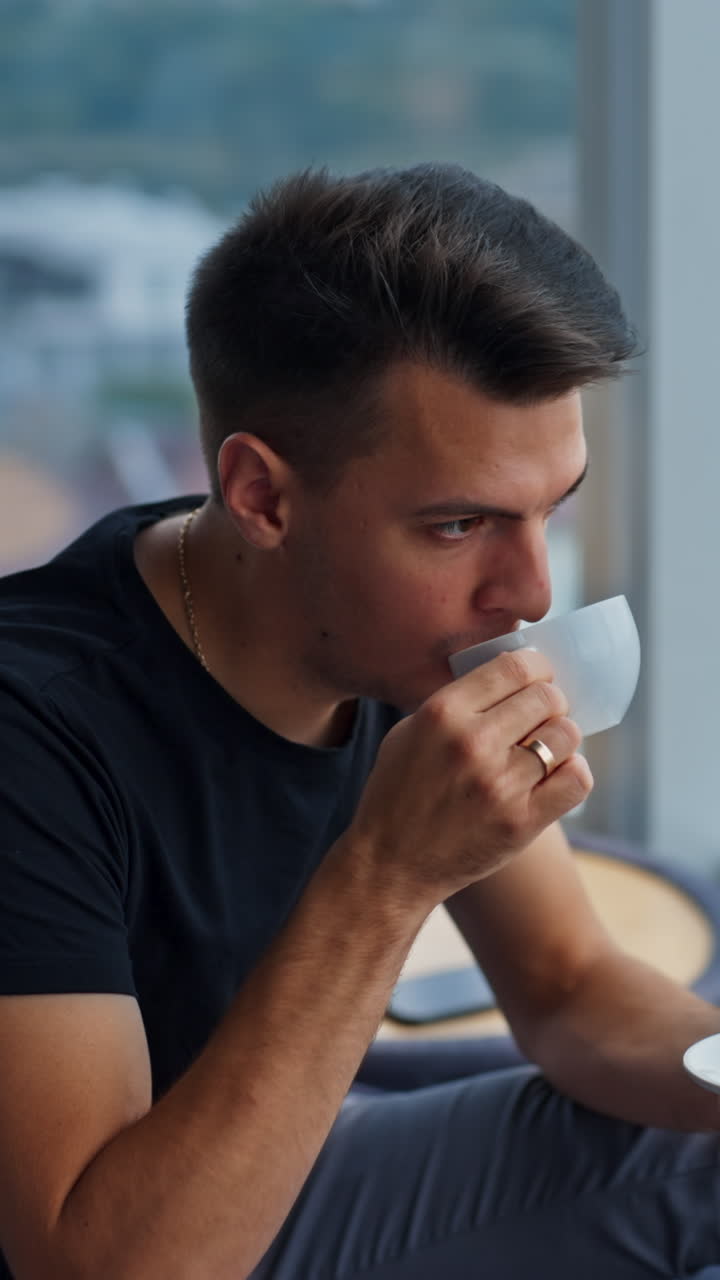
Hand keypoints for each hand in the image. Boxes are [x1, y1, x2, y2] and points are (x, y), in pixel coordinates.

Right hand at [347, 649, 591, 905]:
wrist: (390, 865)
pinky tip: (556, 776)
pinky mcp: (521, 822)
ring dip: (561, 740)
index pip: (515, 667)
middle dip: (551, 704)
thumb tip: (507, 682)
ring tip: (546, 750)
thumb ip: (455, 704)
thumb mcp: (409, 733)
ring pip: (566, 736)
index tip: (538, 678)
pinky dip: (573, 772)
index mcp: (442, 713)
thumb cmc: (397, 794)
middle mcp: (473, 743)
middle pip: (547, 698)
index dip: (537, 668)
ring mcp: (500, 785)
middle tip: (542, 719)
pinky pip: (577, 780)